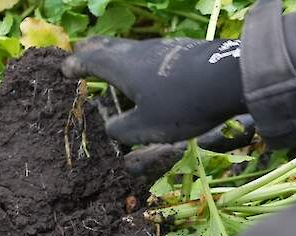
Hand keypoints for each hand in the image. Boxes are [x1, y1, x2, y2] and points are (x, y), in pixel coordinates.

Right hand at [63, 37, 245, 144]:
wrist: (231, 79)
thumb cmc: (181, 104)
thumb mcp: (146, 127)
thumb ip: (122, 129)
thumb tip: (111, 127)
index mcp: (122, 67)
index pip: (91, 60)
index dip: (76, 65)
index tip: (64, 69)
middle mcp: (138, 52)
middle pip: (109, 46)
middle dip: (93, 51)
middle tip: (83, 55)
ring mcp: (162, 48)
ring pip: (131, 49)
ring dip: (117, 56)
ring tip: (112, 64)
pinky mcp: (182, 51)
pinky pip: (151, 55)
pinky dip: (139, 62)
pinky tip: (148, 72)